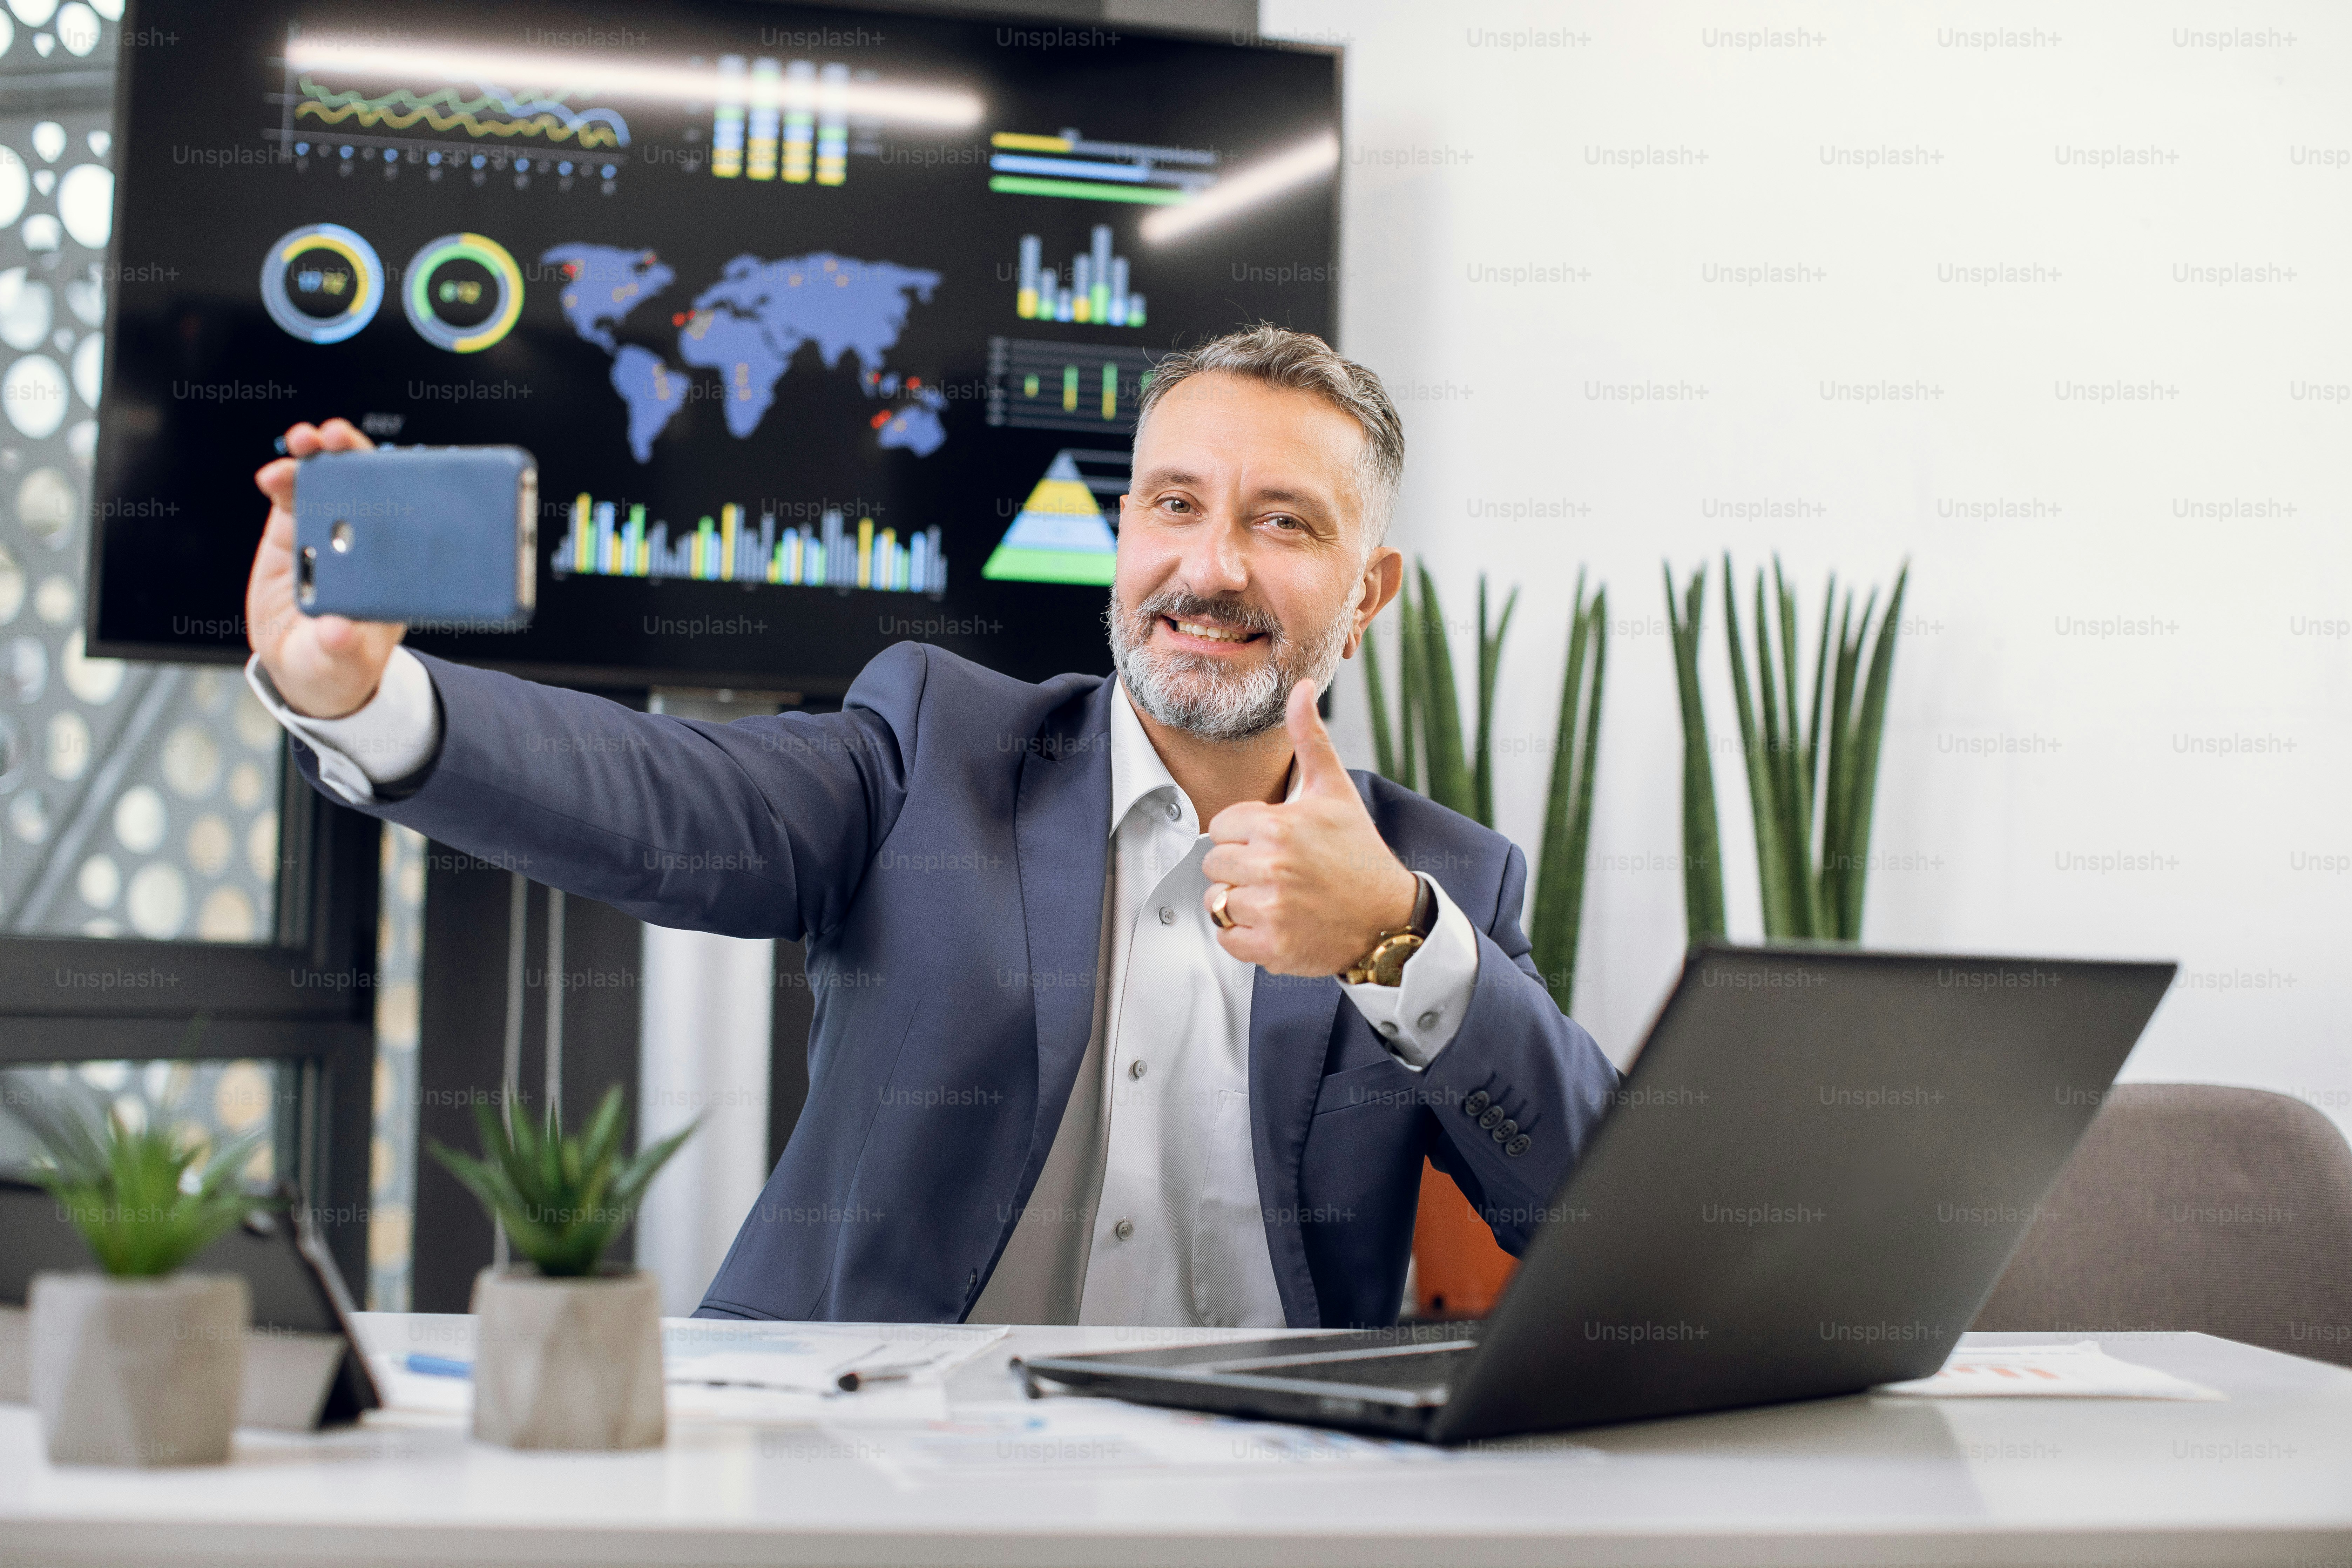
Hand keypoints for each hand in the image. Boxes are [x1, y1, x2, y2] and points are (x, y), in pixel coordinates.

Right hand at [248, 418, 404, 718]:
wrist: (304, 665)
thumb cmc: (339, 662)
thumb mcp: (345, 662)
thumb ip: (343, 648)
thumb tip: (338, 631)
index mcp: (395, 567)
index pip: (406, 514)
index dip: (399, 483)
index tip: (392, 464)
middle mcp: (366, 542)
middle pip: (366, 484)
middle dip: (353, 452)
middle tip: (336, 436)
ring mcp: (329, 530)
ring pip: (326, 481)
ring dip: (315, 455)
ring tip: (303, 442)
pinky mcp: (294, 529)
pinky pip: (290, 495)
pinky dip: (283, 478)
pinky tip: (273, 475)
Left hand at [1202, 679, 1419, 975]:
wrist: (1388, 917)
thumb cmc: (1357, 851)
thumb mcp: (1334, 789)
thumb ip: (1309, 737)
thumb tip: (1303, 686)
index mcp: (1277, 826)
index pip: (1219, 827)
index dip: (1245, 835)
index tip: (1278, 842)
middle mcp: (1271, 867)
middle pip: (1213, 864)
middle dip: (1240, 868)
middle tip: (1281, 872)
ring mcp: (1271, 909)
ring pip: (1217, 902)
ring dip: (1242, 903)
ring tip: (1280, 897)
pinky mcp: (1272, 947)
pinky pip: (1227, 939)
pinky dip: (1246, 937)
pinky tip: (1278, 924)